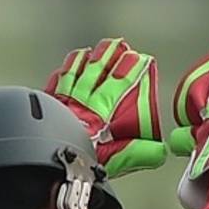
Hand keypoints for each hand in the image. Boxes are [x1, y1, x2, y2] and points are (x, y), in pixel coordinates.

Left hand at [46, 37, 167, 178]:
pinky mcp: (49, 106)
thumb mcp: (115, 161)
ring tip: (93, 50)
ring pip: (75, 73)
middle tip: (117, 45)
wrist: (52, 163)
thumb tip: (158, 150)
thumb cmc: (80, 162)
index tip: (138, 58)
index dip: (129, 69)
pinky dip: (61, 74)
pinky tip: (63, 69)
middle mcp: (82, 102)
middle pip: (96, 72)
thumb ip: (139, 154)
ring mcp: (64, 101)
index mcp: (100, 113)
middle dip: (108, 56)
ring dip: (85, 60)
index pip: (118, 84)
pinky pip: (55, 84)